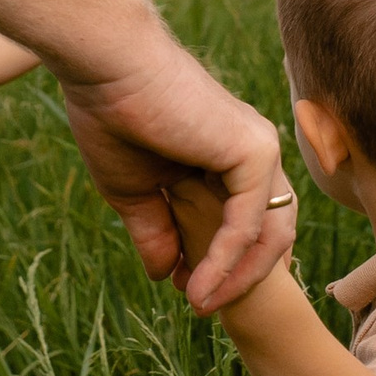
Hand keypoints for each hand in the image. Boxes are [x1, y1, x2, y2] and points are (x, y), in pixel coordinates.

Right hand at [55, 28, 294, 308]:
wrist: (105, 70)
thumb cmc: (112, 117)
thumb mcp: (134, 191)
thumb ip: (156, 231)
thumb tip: (164, 277)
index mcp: (228, 156)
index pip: (248, 221)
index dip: (225, 262)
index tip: (187, 290)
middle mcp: (253, 151)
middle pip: (270, 231)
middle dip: (241, 276)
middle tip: (203, 306)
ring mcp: (258, 149)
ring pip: (270, 232)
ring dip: (237, 277)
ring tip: (200, 304)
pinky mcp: (253, 151)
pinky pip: (248, 222)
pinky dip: (226, 259)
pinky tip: (197, 284)